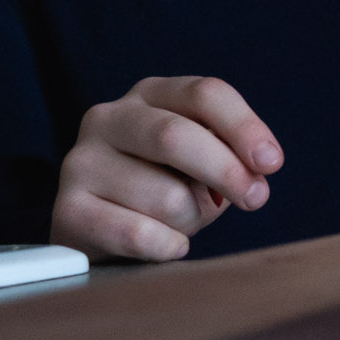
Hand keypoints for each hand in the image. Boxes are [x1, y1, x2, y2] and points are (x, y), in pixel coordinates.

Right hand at [52, 77, 282, 261]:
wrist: (101, 228)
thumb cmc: (165, 184)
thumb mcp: (202, 159)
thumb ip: (230, 156)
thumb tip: (255, 176)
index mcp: (151, 94)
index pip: (205, 93)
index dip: (245, 128)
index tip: (272, 163)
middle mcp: (108, 118)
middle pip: (176, 136)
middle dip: (227, 171)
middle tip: (256, 198)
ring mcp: (81, 162)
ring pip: (166, 195)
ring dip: (192, 218)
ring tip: (179, 220)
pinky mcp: (67, 210)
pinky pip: (140, 234)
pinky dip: (168, 246)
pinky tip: (164, 243)